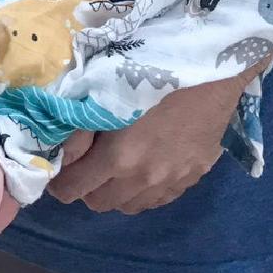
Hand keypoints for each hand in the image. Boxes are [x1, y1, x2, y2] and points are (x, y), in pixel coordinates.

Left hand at [48, 78, 240, 214]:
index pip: (73, 190)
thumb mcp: (107, 91)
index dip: (60, 182)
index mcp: (119, 156)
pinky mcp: (193, 176)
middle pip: (99, 204)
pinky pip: (159, 200)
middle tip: (88, 164)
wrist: (213, 65)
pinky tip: (147, 168)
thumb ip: (80, 128)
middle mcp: (144, 177)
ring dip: (116, 192)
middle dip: (87, 188)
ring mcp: (172, 180)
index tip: (59, 171)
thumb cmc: (154, 67)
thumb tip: (61, 154)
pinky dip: (145, 191)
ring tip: (118, 167)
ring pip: (129, 206)